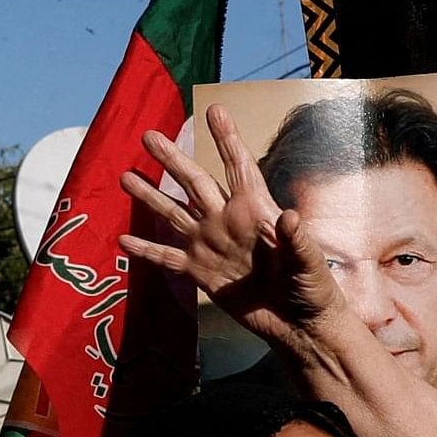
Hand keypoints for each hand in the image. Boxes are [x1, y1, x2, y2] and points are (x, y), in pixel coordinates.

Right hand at [118, 104, 343, 350]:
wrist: (299, 326)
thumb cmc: (313, 289)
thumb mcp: (309, 263)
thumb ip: (297, 240)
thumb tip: (289, 216)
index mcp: (256, 211)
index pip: (238, 167)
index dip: (226, 139)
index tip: (214, 110)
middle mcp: (227, 222)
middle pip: (194, 183)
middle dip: (172, 159)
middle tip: (149, 136)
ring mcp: (210, 246)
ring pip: (173, 215)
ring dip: (150, 197)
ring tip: (126, 177)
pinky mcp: (200, 273)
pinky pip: (167, 259)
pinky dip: (146, 251)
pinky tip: (123, 242)